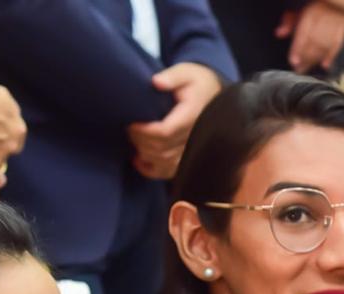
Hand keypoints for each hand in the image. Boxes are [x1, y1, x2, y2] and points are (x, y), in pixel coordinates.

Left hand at [128, 62, 222, 179]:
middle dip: (140, 141)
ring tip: (134, 139)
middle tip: (129, 128)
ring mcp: (192, 150)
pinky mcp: (187, 158)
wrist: (214, 95)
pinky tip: (139, 160)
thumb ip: (172, 76)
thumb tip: (156, 82)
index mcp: (192, 116)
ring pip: (164, 162)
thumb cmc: (197, 82)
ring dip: (144, 153)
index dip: (145, 132)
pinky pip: (168, 172)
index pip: (166, 132)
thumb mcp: (186, 72)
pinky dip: (151, 169)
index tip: (132, 123)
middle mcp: (194, 136)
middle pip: (161, 149)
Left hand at [276, 1, 343, 72]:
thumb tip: (279, 34)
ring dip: (315, 60)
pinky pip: (337, 45)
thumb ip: (288, 21)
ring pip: (324, 46)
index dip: (298, 48)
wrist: (337, 1)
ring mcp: (333, 26)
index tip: (293, 61)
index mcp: (310, 14)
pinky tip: (325, 66)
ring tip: (306, 69)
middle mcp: (322, 20)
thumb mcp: (299, 9)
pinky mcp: (341, 30)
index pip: (303, 34)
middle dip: (305, 58)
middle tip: (297, 70)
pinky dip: (331, 57)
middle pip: (313, 43)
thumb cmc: (314, 6)